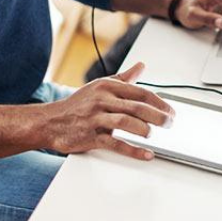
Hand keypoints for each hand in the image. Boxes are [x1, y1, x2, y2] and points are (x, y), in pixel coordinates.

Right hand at [43, 62, 173, 160]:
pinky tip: (146, 154)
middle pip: (136, 106)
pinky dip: (133, 150)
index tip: (170, 110)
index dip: (158, 102)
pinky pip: (115, 144)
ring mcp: (96, 118)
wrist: (50, 121)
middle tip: (170, 123)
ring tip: (153, 135)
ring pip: (125, 122)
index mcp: (107, 86)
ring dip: (143, 129)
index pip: (139, 92)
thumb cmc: (78, 104)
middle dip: (157, 115)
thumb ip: (123, 78)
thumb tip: (141, 66)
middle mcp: (102, 100)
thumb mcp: (100, 86)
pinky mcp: (90, 136)